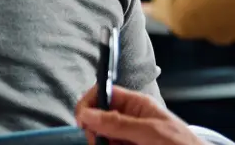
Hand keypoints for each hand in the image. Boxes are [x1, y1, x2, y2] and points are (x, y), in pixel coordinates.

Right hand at [74, 85, 201, 144]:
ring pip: (101, 137)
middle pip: (97, 118)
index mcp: (136, 104)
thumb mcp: (151, 132)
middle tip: (100, 143)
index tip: (83, 121)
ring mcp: (128, 136)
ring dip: (101, 144)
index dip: (89, 104)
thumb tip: (87, 114)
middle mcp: (129, 119)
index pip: (103, 94)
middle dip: (94, 131)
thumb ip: (119, 123)